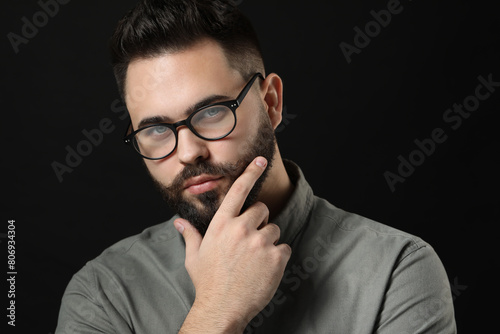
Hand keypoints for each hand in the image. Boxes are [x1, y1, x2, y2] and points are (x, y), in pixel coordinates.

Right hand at [175, 157, 291, 332]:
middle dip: (259, 221)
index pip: (238, 191)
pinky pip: (284, 248)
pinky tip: (265, 270)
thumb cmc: (207, 282)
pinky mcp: (276, 256)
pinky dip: (278, 257)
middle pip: (262, 209)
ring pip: (275, 229)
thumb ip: (190, 235)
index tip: (261, 161)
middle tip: (251, 240)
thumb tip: (178, 222)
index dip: (250, 173)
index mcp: (221, 225)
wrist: (222, 308)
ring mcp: (260, 242)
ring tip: (255, 260)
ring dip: (269, 241)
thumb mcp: (194, 257)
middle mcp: (241, 228)